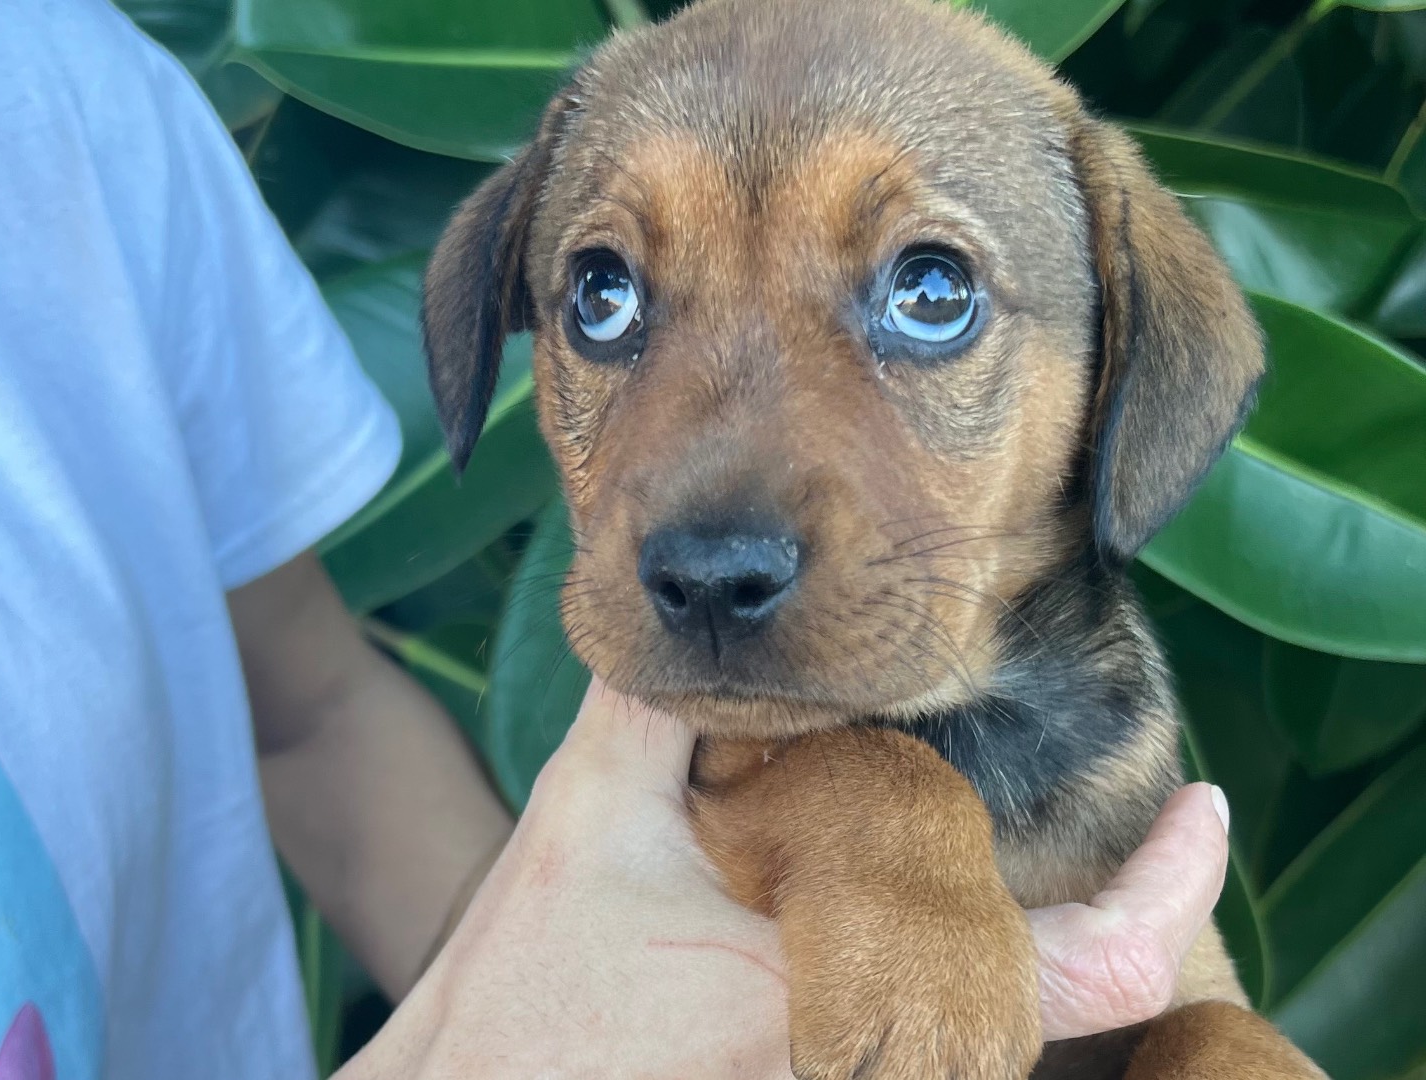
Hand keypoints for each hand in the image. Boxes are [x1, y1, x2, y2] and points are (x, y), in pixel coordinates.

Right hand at [335, 681, 1229, 1077]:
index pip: (1089, 967)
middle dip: (1094, 884)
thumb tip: (701, 607)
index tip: (1201, 802)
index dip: (1167, 888)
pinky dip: (938, 932)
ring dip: (1010, 906)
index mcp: (852, 977)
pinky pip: (919, 1011)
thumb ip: (656, 704)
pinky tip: (885, 857)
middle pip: (1058, 986)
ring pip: (991, 1000)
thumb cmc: (528, 983)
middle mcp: (875, 1048)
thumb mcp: (588, 811)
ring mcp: (845, 1073)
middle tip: (1096, 777)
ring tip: (966, 797)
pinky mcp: (805, 1074)